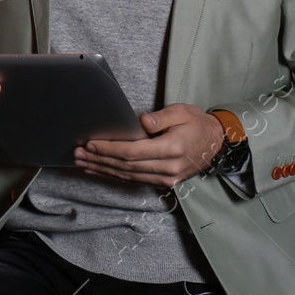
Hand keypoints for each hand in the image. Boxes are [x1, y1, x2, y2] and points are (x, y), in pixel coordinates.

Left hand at [73, 104, 225, 187]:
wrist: (216, 143)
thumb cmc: (197, 123)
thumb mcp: (181, 112)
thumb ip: (160, 117)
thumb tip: (141, 121)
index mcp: (172, 149)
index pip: (133, 152)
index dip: (109, 149)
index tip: (90, 144)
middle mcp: (168, 168)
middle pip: (126, 166)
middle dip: (99, 160)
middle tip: (77, 154)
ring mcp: (166, 178)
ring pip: (128, 175)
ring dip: (103, 170)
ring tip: (82, 163)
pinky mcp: (164, 182)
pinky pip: (135, 179)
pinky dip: (115, 176)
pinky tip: (100, 171)